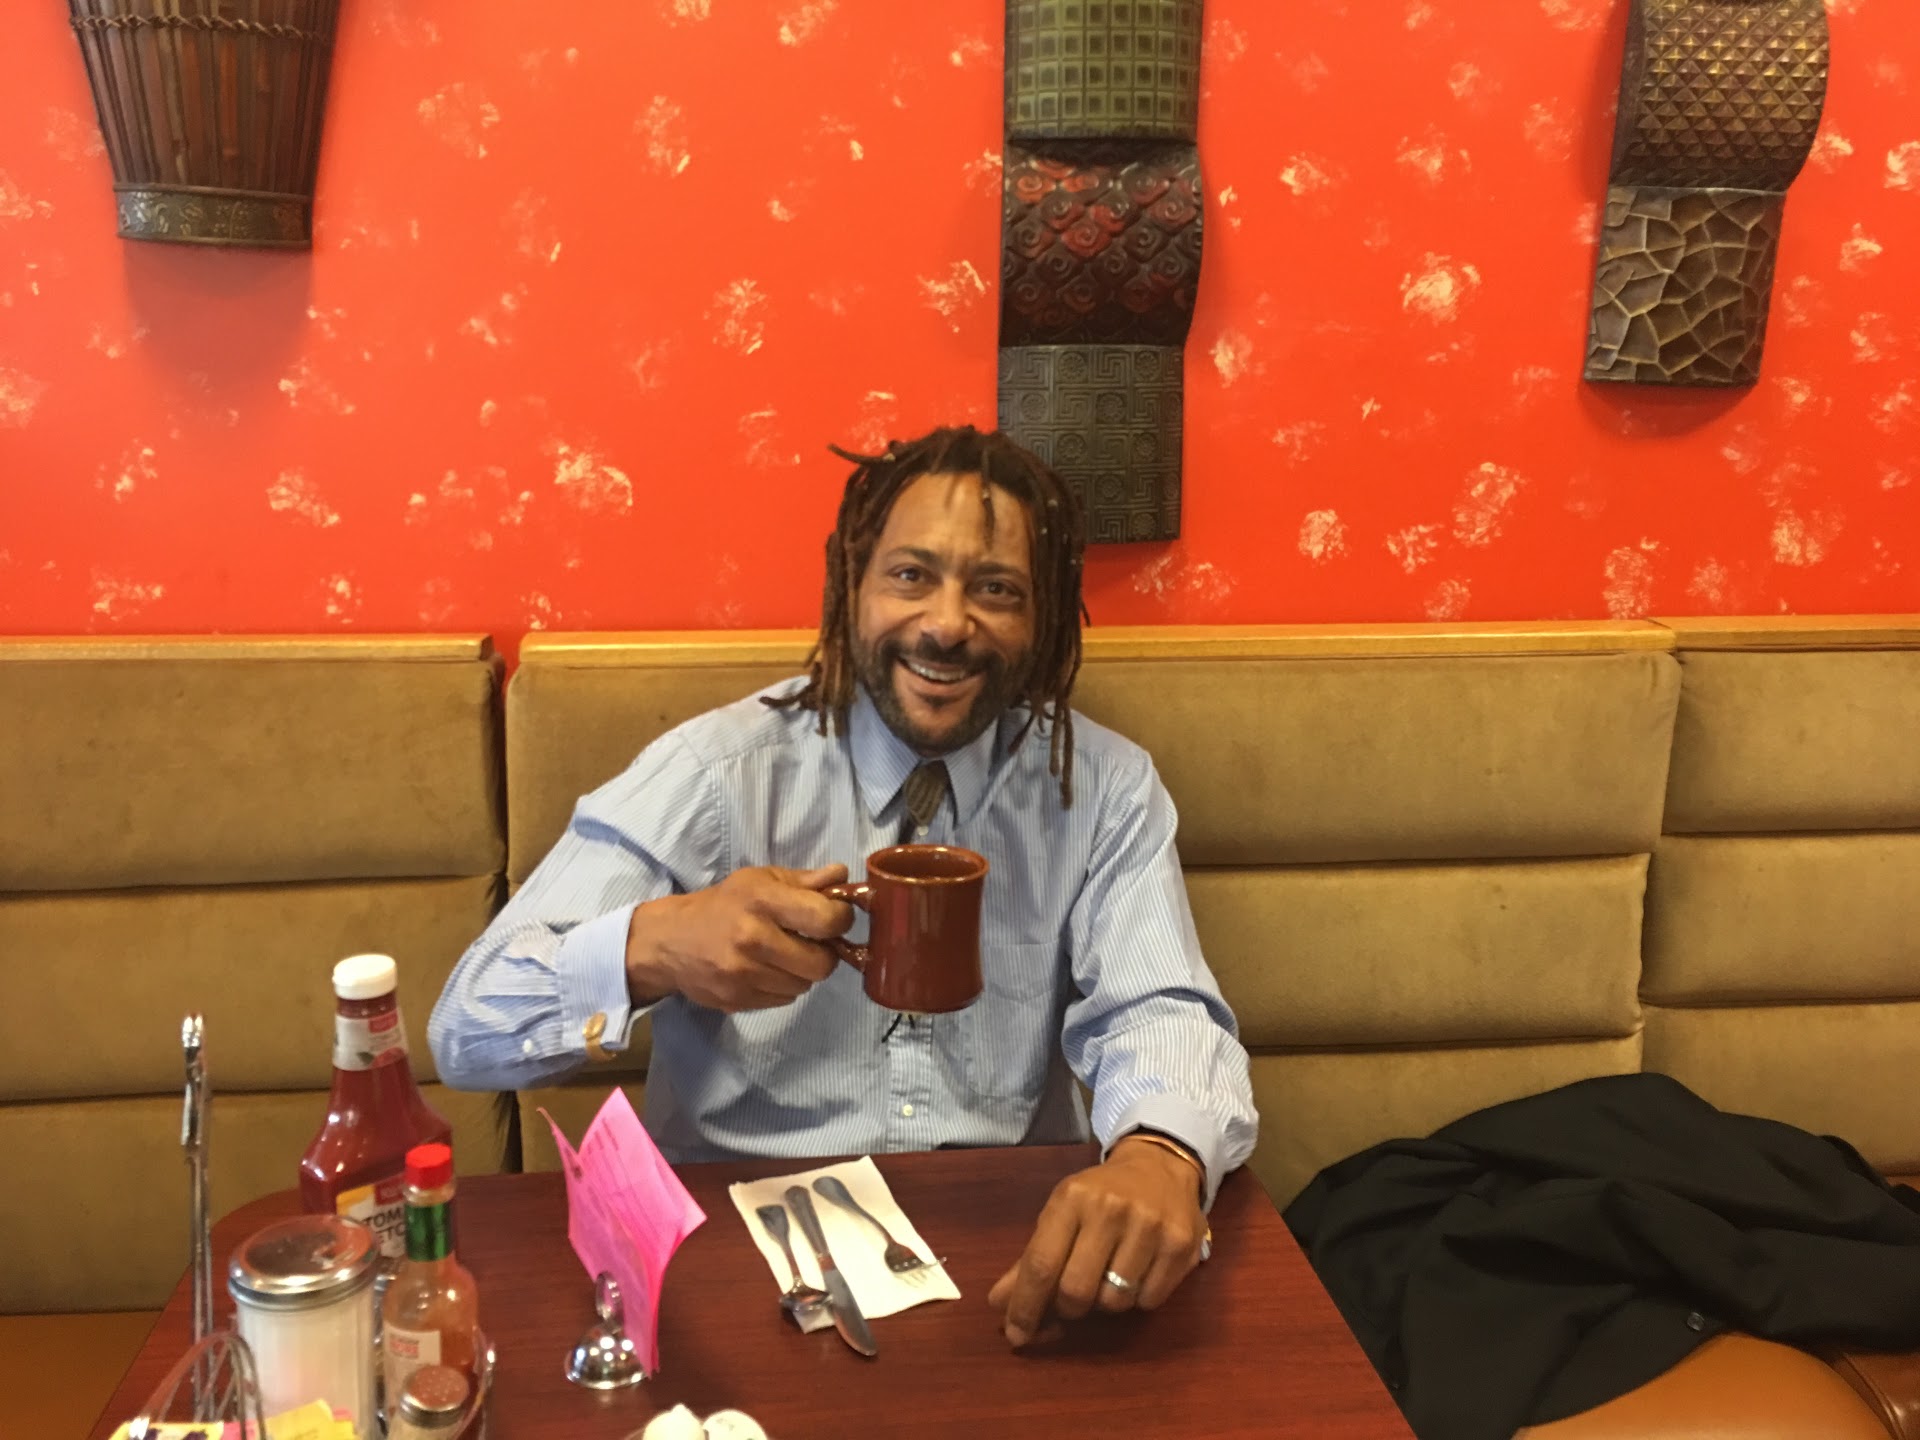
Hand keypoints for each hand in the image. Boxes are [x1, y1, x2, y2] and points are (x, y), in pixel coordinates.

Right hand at [624, 865, 853, 1011]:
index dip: (840, 920)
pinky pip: (784, 1000)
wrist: (669, 941)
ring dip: (802, 972)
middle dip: (824, 954)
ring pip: (804, 985)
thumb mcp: (759, 880)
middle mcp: (753, 939)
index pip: (825, 919)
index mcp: (762, 901)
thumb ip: (804, 881)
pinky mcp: (737, 1000)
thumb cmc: (722, 904)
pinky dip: (783, 986)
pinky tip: (766, 970)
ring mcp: (743, 975)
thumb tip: (842, 877)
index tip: (835, 918)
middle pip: (822, 964)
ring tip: (784, 955)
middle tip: (811, 943)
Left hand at [987, 1137, 1205, 1346]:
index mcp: (1072, 1199)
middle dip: (1069, 1308)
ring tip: (1109, 1277)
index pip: (1041, 1264)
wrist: (1158, 1166)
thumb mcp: (1061, 1214)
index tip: (1016, 1334)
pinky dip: (1138, 1299)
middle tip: (1073, 1299)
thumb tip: (998, 1303)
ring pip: (1114, 1302)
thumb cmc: (1100, 1196)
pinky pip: (1148, 1301)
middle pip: (1076, 1292)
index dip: (1025, 1306)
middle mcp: (1110, 1209)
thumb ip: (1031, 1259)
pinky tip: (1138, 1272)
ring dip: (1105, 1303)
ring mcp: (1149, 1226)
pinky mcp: (1181, 1244)